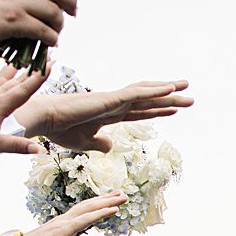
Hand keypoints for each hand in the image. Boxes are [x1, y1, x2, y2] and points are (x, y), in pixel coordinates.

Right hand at [0, 0, 86, 58]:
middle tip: (74, 14)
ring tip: (57, 34)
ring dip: (60, 24)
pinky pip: (44, 29)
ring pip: (53, 9)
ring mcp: (13, 1)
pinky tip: (50, 43)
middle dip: (71, 1)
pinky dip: (52, 38)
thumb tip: (46, 2)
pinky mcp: (12, 20)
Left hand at [0, 61, 49, 157]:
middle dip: (34, 69)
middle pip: (18, 80)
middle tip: (47, 56)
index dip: (40, 78)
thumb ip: (17, 146)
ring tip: (26, 53)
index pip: (25, 90)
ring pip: (4, 78)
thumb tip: (40, 150)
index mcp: (0, 105)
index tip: (52, 64)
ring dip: (17, 67)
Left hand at [11, 193, 124, 235]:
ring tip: (116, 195)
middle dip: (107, 200)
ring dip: (101, 199)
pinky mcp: (60, 222)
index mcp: (62, 229)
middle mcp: (63, 221)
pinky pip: (80, 210)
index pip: (86, 218)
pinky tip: (98, 205)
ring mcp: (61, 220)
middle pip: (89, 206)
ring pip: (85, 205)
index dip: (102, 213)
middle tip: (124, 196)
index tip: (117, 208)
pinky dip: (92, 205)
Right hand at [16, 78, 194, 152]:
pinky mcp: (110, 99)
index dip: (158, 109)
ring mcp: (113, 99)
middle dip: (169, 99)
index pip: (140, 111)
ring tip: (187, 87)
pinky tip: (170, 89)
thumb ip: (100, 144)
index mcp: (109, 114)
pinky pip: (137, 93)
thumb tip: (111, 147)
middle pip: (148, 100)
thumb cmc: (59, 130)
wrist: (45, 121)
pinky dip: (154, 91)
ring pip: (146, 93)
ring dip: (168, 91)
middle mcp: (114, 103)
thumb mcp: (85, 143)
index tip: (174, 109)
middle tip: (189, 98)